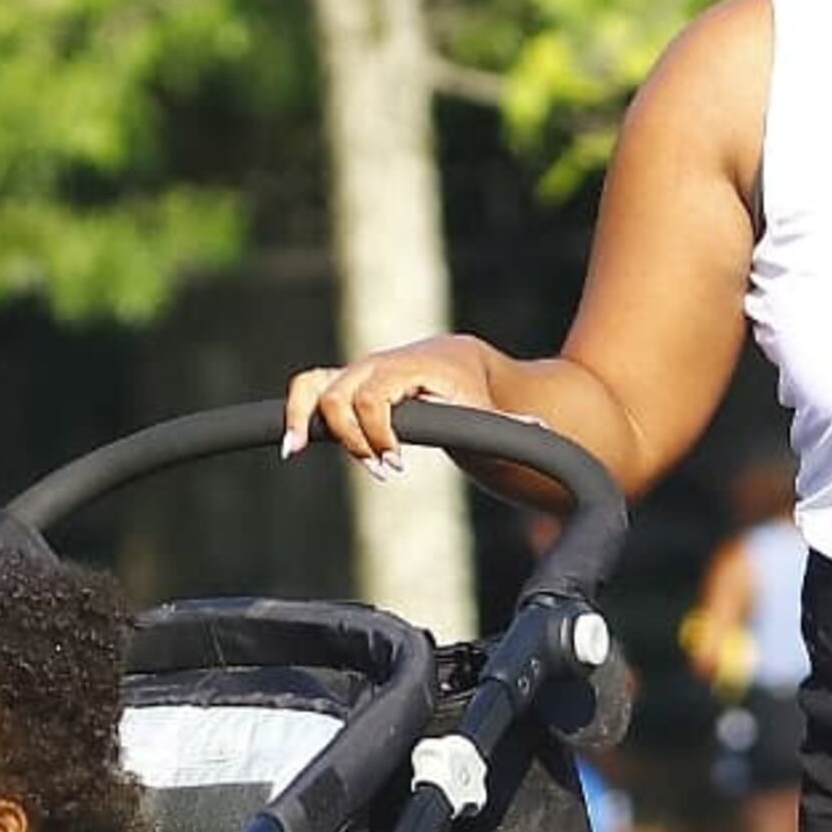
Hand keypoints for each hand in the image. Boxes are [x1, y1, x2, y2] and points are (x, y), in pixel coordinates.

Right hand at [279, 336, 497, 475]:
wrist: (461, 361)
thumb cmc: (475, 389)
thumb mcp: (488, 409)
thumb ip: (505, 424)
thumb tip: (540, 431)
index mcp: (407, 367)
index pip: (372, 398)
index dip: (377, 434)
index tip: (395, 466)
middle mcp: (374, 364)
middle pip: (335, 395)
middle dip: (351, 439)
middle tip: (382, 470)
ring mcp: (355, 371)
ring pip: (310, 384)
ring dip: (302, 419)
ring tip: (295, 453)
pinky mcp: (345, 382)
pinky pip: (308, 388)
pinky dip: (295, 412)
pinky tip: (291, 447)